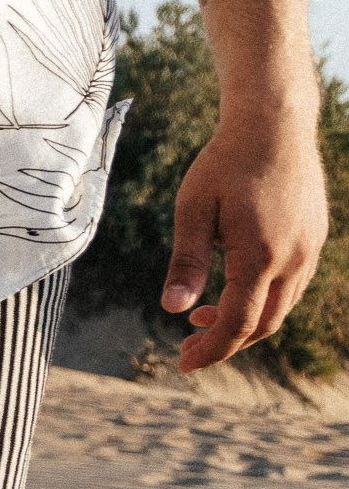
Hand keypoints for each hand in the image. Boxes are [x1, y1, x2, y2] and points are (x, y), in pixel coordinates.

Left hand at [161, 106, 329, 371]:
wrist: (273, 124)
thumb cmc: (224, 164)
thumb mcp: (192, 211)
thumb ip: (186, 262)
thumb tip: (172, 309)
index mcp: (262, 256)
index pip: (238, 323)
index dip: (211, 350)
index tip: (183, 364)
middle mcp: (295, 258)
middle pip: (265, 324)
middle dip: (225, 343)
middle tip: (187, 347)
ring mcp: (311, 247)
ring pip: (283, 306)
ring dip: (244, 322)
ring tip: (200, 320)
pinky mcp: (315, 236)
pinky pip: (292, 284)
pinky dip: (262, 299)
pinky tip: (233, 290)